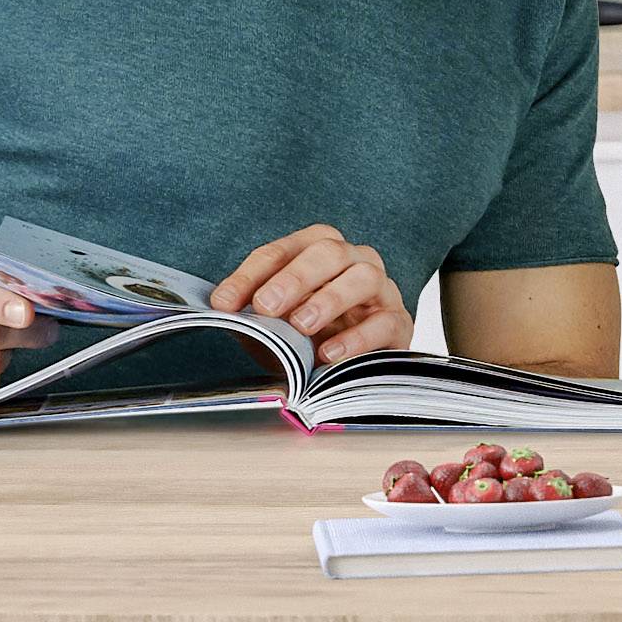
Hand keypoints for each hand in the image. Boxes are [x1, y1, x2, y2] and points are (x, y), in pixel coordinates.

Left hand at [208, 224, 409, 361]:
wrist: (346, 371)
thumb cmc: (306, 337)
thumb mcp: (273, 324)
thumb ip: (252, 314)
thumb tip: (221, 309)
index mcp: (318, 250)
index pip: (283, 251)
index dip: (251, 275)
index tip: (224, 303)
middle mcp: (354, 261)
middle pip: (329, 251)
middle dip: (294, 278)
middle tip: (266, 306)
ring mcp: (381, 291)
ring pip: (364, 277)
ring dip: (329, 299)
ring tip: (301, 326)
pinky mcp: (399, 323)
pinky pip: (385, 322)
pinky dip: (356, 338)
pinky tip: (328, 354)